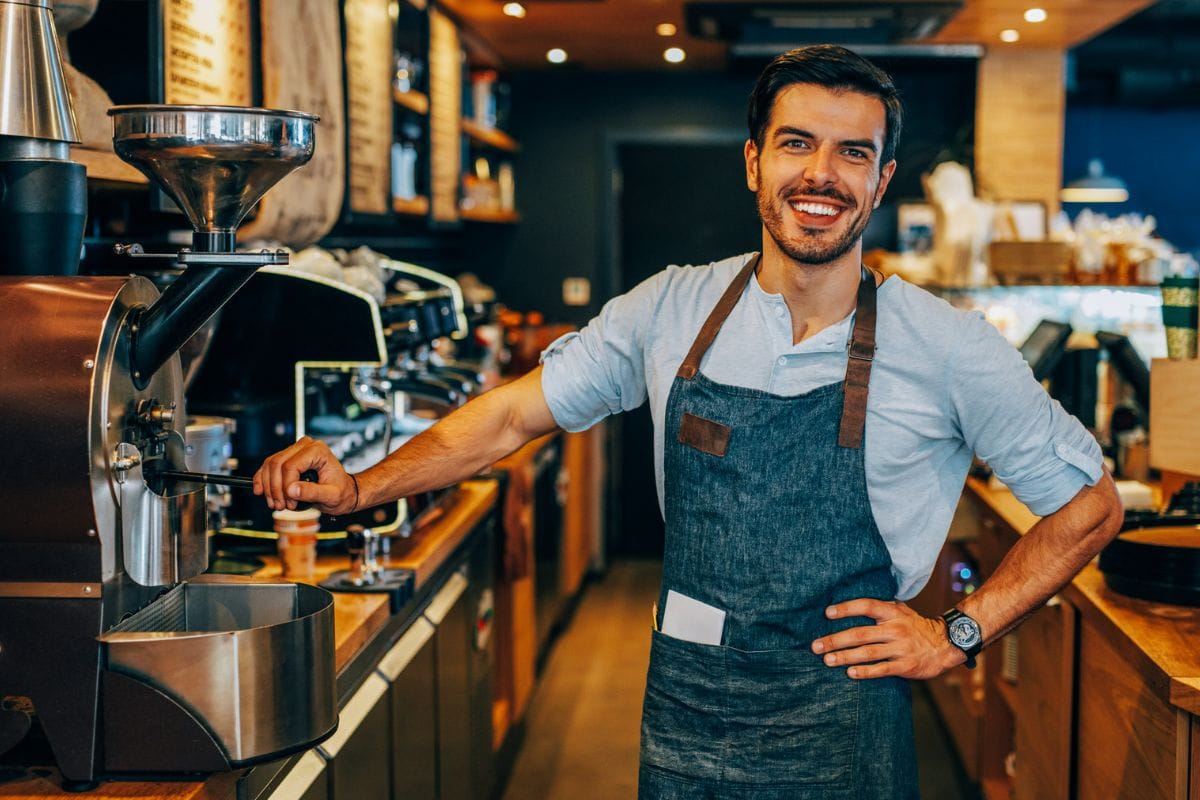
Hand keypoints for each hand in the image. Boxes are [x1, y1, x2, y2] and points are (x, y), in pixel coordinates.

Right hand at [253, 436, 357, 514]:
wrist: (344, 492)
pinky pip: (269, 466)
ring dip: (268, 486)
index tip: (290, 503)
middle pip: (277, 464)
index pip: (291, 466)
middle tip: (280, 506)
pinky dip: (263, 479)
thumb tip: (291, 490)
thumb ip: (313, 493)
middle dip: (274, 488)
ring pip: (270, 465)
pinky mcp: (289, 458)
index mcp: (318, 451)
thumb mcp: (332, 496)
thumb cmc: (342, 492)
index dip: (285, 487)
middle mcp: (305, 446)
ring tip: (276, 504)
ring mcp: (296, 450)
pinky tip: (261, 491)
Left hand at [809, 599, 964, 679]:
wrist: (947, 644)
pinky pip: (882, 669)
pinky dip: (866, 672)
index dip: (846, 608)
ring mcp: (901, 648)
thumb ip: (881, 608)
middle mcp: (896, 629)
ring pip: (868, 652)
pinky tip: (850, 673)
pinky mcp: (906, 666)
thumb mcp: (901, 611)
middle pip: (861, 633)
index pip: (867, 606)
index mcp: (893, 612)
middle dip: (835, 640)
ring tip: (827, 660)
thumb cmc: (916, 627)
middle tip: (816, 646)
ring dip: (845, 657)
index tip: (827, 613)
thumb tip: (851, 604)